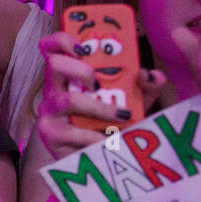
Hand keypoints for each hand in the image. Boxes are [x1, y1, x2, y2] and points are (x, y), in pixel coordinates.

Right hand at [36, 30, 165, 160]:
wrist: (102, 161)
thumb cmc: (112, 126)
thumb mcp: (134, 102)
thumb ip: (145, 86)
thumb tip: (151, 75)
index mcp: (69, 76)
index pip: (52, 48)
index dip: (62, 40)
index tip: (82, 46)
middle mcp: (55, 90)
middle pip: (55, 64)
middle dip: (81, 69)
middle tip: (100, 84)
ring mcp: (50, 113)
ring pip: (70, 101)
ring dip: (101, 109)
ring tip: (122, 117)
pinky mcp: (51, 136)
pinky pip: (75, 132)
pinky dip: (97, 137)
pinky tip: (108, 142)